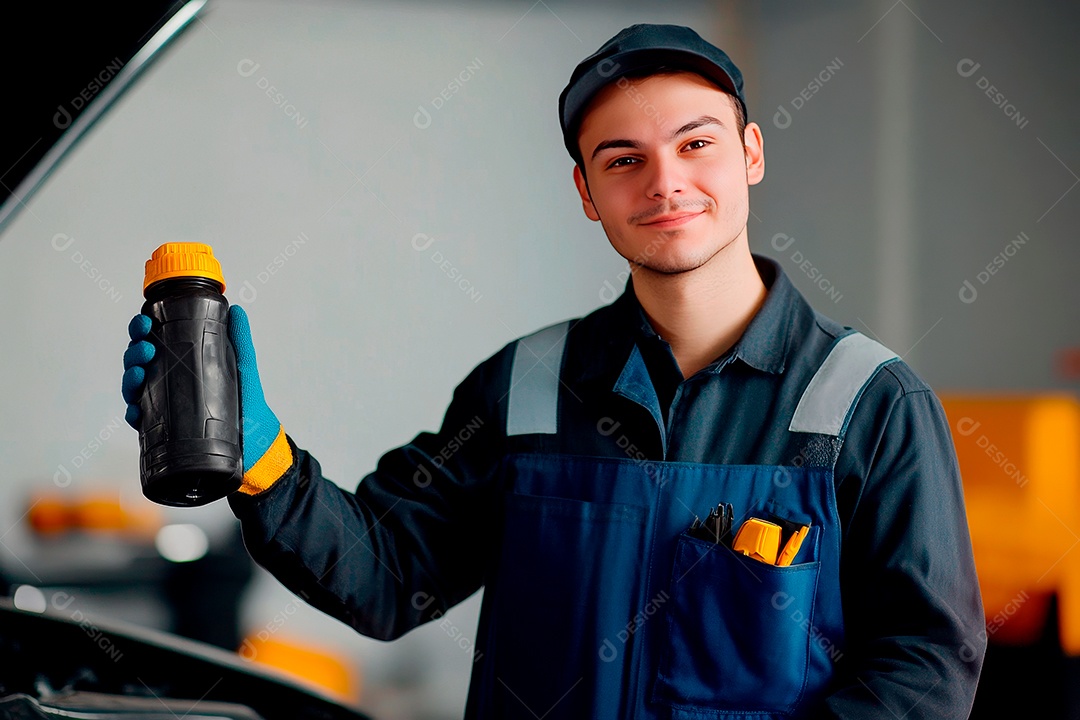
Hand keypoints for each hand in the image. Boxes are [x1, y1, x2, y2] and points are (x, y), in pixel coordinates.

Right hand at [120, 305, 291, 492]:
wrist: (256, 440)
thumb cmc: (247, 401)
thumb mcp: (242, 366)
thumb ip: (240, 340)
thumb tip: (237, 309)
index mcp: (180, 362)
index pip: (153, 341)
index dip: (142, 330)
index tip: (145, 322)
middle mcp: (167, 382)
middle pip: (138, 362)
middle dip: (134, 351)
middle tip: (145, 347)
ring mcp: (163, 406)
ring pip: (134, 388)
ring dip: (129, 378)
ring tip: (139, 371)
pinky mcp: (163, 430)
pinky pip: (140, 422)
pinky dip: (133, 414)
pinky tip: (136, 410)